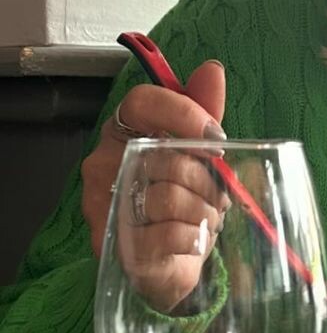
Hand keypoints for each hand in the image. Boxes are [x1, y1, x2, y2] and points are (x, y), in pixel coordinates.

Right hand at [82, 60, 229, 310]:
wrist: (169, 263)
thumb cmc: (182, 203)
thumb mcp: (199, 155)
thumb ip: (203, 112)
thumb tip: (212, 69)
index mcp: (121, 135)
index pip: (141, 101)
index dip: (183, 113)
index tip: (216, 137)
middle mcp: (103, 167)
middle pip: (165, 156)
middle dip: (206, 180)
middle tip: (214, 196)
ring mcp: (104, 207)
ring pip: (169, 197)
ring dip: (203, 212)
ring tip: (204, 220)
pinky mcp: (117, 247)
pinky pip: (169, 233)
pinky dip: (193, 238)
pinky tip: (192, 240)